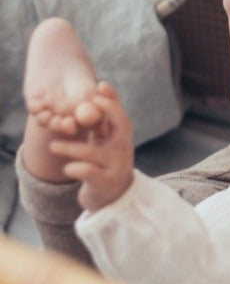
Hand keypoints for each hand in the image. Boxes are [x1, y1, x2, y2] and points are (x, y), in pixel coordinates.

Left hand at [47, 82, 134, 212]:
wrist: (112, 198)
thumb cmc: (104, 165)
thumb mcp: (105, 144)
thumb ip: (100, 125)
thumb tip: (92, 96)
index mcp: (122, 138)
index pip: (121, 114)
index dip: (113, 99)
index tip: (101, 84)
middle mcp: (124, 149)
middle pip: (122, 125)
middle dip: (108, 111)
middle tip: (90, 102)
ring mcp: (117, 166)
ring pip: (94, 152)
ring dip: (71, 147)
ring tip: (53, 147)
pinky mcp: (106, 183)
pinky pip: (89, 172)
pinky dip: (76, 168)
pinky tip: (67, 167)